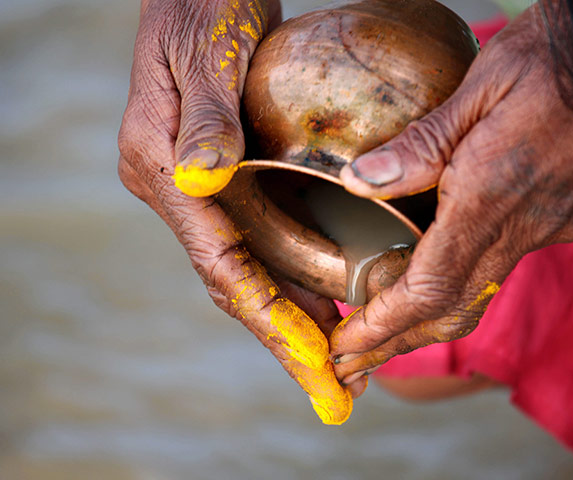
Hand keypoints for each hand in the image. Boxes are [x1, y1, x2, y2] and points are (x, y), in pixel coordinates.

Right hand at [118, 0, 362, 423]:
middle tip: (334, 390)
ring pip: (248, 270)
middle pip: (236, 282)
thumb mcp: (204, 50)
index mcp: (162, 169)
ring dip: (291, 318)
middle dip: (285, 339)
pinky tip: (324, 299)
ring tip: (338, 363)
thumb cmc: (201, 5)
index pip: (222, 264)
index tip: (315, 364)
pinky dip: (290, 276)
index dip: (269, 318)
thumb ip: (202, 116)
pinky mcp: (223, 179)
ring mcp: (199, 188)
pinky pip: (257, 242)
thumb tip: (204, 179)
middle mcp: (178, 191)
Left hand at [330, 5, 572, 382]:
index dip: (383, 325)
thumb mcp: (478, 89)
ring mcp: (551, 227)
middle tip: (353, 362)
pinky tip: (441, 265)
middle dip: (397, 342)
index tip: (348, 347)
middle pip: (452, 309)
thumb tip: (357, 183)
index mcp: (491, 198)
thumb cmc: (560, 61)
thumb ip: (418, 146)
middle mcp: (524, 227)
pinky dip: (466, 276)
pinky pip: (507, 260)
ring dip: (429, 317)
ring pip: (480, 291)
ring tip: (385, 329)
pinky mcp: (568, 219)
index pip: (429, 287)